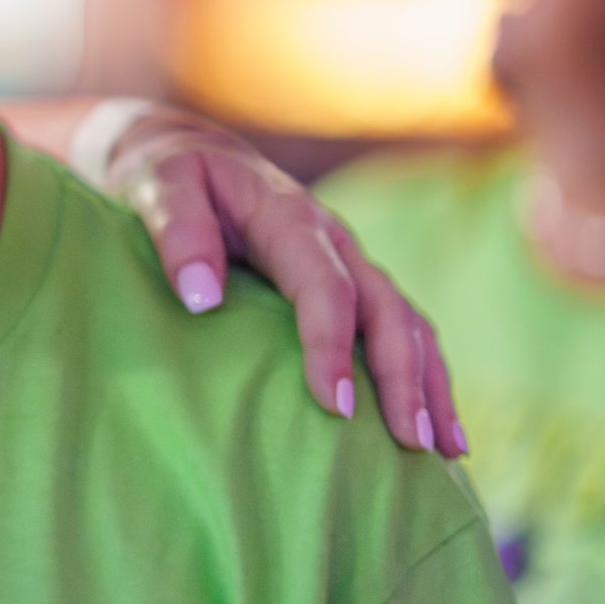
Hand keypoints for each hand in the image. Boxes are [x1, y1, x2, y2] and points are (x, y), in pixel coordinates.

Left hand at [105, 107, 463, 456]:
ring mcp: (351, 263)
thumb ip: (178, 233)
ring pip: (409, 325)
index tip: (337, 407)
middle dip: (403, 379)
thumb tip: (202, 299)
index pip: (326, 288)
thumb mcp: (159, 186)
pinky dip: (427, 378)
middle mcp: (336, 241)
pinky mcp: (352, 284)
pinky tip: (440, 431)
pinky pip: (403, 330)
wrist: (187, 150)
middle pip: (387, 312)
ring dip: (431, 386)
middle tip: (410, 444)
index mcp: (292, 219)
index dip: (333, 347)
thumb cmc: (169, 174)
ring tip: (445, 453)